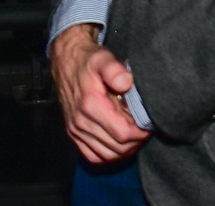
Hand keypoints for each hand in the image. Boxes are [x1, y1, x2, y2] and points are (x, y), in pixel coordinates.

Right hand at [50, 23, 151, 163]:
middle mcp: (80, 122)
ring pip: (108, 155)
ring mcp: (75, 130)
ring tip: (133, 133)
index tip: (148, 122)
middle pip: (118, 147)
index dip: (140, 132)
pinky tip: (118, 141)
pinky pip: (94, 156)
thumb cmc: (87, 60)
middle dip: (136, 141)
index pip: (123, 133)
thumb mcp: (102, 58)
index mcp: (90, 105)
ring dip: (125, 149)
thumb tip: (127, 82)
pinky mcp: (73, 134)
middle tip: (143, 127)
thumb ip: (114, 69)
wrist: (66, 61)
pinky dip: (109, 154)